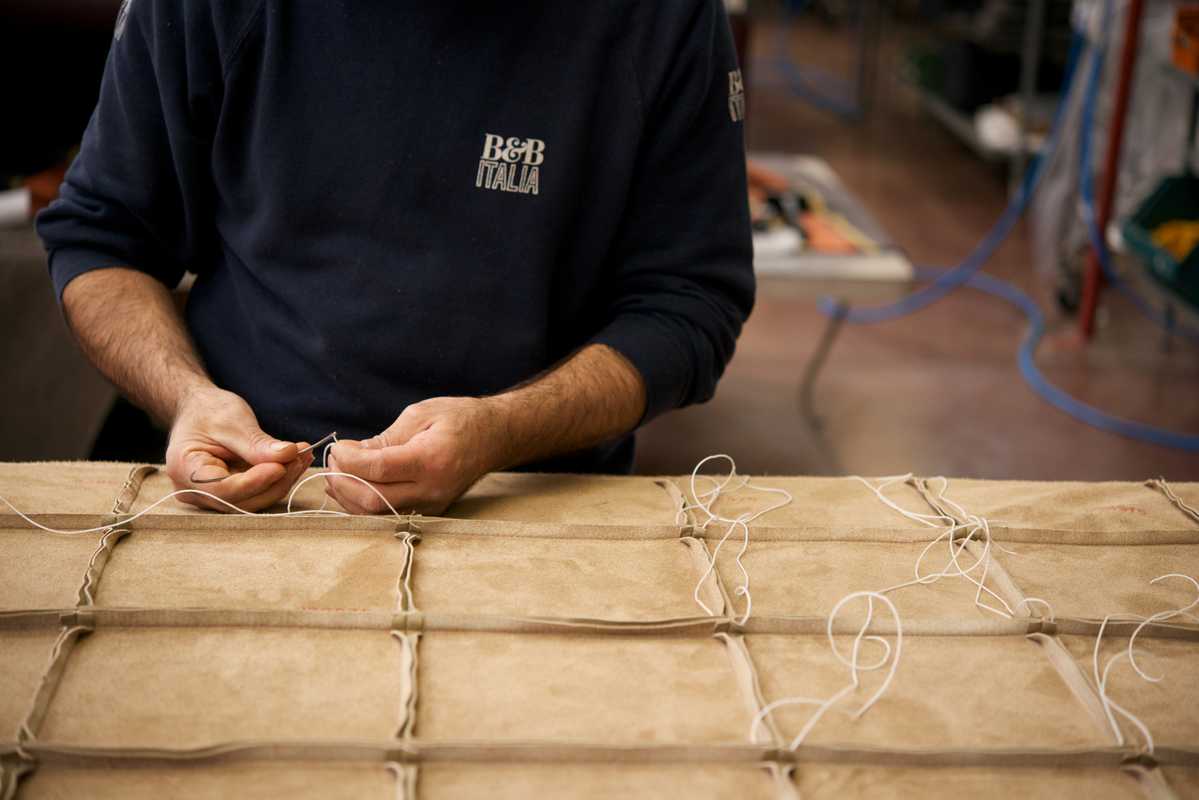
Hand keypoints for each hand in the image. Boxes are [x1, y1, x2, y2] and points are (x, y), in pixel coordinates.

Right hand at [165, 386, 313, 511]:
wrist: (199, 410)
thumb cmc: (208, 411)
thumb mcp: (232, 420)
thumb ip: (256, 443)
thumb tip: (287, 455)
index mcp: (185, 469)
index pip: (223, 489)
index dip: (255, 481)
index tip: (281, 466)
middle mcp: (195, 491)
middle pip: (241, 499)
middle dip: (275, 480)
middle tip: (301, 456)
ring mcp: (212, 496)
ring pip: (254, 500)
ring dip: (282, 480)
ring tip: (303, 456)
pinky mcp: (230, 494)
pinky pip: (257, 493)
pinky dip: (278, 479)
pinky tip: (295, 461)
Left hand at [325, 397, 508, 514]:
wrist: (495, 437)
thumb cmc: (458, 419)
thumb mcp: (420, 414)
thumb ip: (385, 438)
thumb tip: (350, 454)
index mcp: (431, 459)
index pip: (379, 469)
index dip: (349, 461)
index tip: (338, 447)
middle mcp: (432, 488)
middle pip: (374, 501)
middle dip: (343, 483)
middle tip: (332, 462)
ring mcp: (432, 504)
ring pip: (377, 515)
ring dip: (349, 497)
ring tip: (337, 473)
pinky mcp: (430, 511)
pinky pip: (388, 515)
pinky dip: (364, 504)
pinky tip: (353, 485)